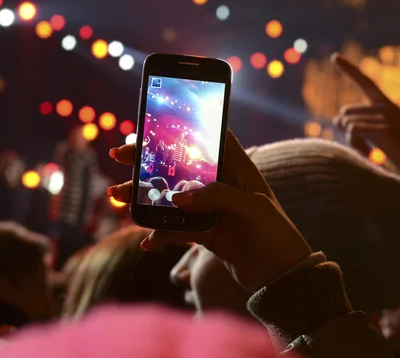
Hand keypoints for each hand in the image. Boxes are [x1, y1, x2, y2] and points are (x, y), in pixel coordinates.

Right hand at [108, 130, 311, 291]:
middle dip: (147, 161)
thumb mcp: (251, 207)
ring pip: (170, 197)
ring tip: (117, 197)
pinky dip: (159, 234)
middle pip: (178, 166)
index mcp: (236, 168)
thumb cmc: (275, 233)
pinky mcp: (203, 232)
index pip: (207, 138)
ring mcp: (209, 208)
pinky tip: (146, 242)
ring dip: (143, 198)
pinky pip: (174, 229)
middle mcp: (219, 184)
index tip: (151, 123)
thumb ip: (216, 197)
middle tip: (120, 156)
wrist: (281, 276)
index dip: (181, 128)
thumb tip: (176, 198)